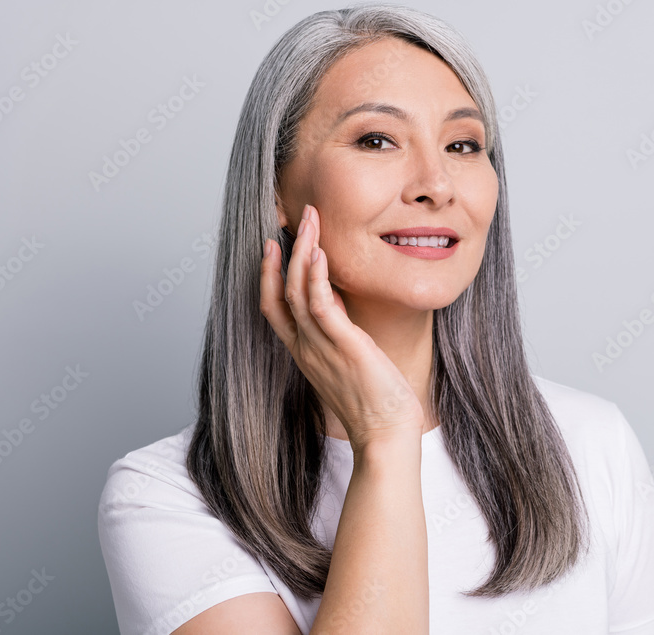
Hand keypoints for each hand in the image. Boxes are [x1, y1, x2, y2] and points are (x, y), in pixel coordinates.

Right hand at [259, 204, 425, 451]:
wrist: (385, 435)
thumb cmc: (375, 403)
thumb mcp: (348, 362)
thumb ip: (338, 334)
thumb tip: (339, 306)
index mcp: (304, 352)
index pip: (273, 308)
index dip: (269, 275)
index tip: (273, 246)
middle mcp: (305, 348)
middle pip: (280, 291)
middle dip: (284, 251)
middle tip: (293, 217)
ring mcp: (320, 347)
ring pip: (296, 290)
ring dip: (301, 251)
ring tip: (310, 220)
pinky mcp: (343, 346)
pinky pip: (320, 305)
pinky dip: (316, 276)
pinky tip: (320, 253)